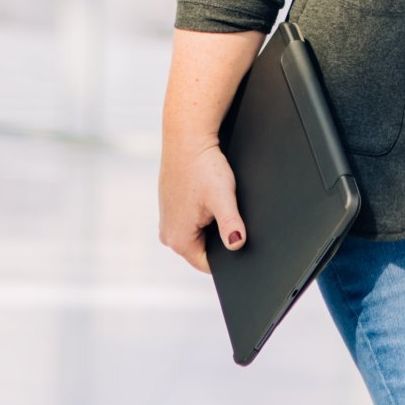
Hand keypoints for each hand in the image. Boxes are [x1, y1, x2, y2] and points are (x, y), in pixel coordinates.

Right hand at [158, 140, 245, 273]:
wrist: (187, 139)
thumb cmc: (204, 166)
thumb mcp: (223, 197)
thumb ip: (231, 225)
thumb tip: (237, 245)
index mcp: (178, 240)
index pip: (209, 265)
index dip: (228, 255)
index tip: (237, 236)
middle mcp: (168, 235)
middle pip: (203, 250)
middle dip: (218, 237)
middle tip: (227, 214)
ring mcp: (166, 222)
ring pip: (198, 235)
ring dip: (211, 224)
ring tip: (216, 202)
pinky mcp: (169, 209)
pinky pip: (191, 222)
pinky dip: (203, 214)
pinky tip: (208, 197)